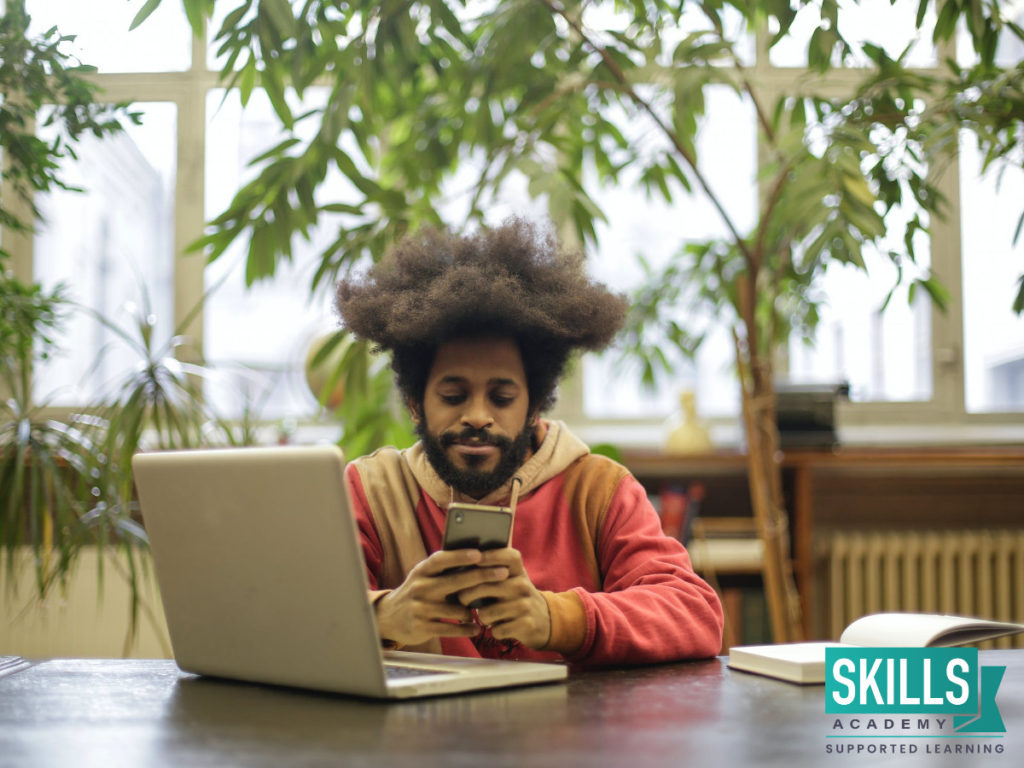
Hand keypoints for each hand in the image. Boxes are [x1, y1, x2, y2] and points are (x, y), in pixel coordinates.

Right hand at [375, 549, 509, 646]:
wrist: (389, 617)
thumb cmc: (417, 592)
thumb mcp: (424, 577)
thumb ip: (445, 570)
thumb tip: (478, 556)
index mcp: (422, 571)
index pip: (441, 560)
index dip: (460, 556)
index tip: (479, 553)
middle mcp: (420, 587)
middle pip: (456, 581)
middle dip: (482, 576)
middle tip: (503, 573)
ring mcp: (421, 608)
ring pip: (458, 608)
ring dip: (472, 610)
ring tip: (480, 610)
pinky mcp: (423, 627)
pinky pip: (452, 628)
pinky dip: (467, 628)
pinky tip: (476, 628)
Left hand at [455, 548, 551, 649]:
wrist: (544, 619)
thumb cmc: (515, 596)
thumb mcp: (511, 578)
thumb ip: (492, 567)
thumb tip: (463, 555)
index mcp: (518, 570)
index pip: (506, 556)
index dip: (489, 556)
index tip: (473, 560)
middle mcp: (523, 585)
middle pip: (485, 586)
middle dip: (467, 595)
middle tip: (461, 599)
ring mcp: (525, 605)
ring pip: (487, 613)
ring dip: (482, 616)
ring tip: (485, 615)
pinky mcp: (526, 624)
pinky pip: (497, 630)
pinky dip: (494, 630)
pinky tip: (498, 626)